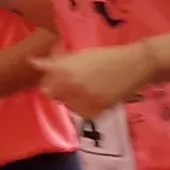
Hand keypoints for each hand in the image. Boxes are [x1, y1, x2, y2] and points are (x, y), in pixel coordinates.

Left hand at [31, 41, 157, 117]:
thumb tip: (33, 63)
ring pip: (67, 105)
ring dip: (71, 98)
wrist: (137, 65)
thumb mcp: (80, 55)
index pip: (43, 81)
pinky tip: (96, 97)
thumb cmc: (108, 56)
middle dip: (58, 88)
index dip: (47, 79)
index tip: (53, 76)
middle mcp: (70, 86)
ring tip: (87, 88)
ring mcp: (82, 100)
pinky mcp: (96, 111)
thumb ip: (57, 62)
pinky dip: (86, 107)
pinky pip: (82, 114)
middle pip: (51, 94)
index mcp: (64, 69)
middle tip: (72, 82)